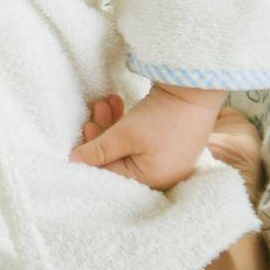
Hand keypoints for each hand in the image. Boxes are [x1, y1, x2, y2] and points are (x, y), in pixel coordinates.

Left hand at [68, 85, 224, 191]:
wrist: (195, 89)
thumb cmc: (161, 117)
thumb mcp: (124, 135)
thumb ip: (97, 151)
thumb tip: (73, 163)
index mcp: (152, 180)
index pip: (111, 172)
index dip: (92, 153)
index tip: (84, 129)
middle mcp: (162, 174)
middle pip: (120, 158)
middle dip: (104, 134)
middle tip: (95, 111)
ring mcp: (169, 158)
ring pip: (129, 145)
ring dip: (114, 124)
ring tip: (106, 102)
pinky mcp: (172, 141)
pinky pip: (142, 138)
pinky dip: (130, 123)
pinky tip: (119, 103)